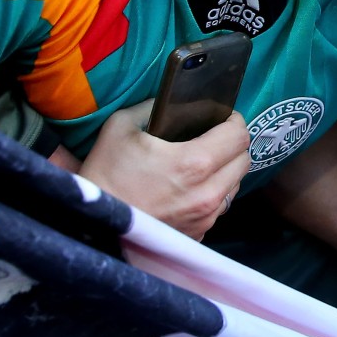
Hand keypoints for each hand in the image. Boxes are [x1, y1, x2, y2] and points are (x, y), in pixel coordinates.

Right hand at [78, 103, 250, 237]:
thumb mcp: (120, 127)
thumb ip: (151, 107)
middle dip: (233, 144)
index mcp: (194, 163)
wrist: (93, 227)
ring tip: (204, 162)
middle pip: (244, 161)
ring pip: (234, 186)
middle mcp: (207, 194)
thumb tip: (168, 102)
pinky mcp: (198, 235)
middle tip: (215, 136)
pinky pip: (219, 208)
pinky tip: (191, 188)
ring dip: (226, 171)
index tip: (223, 116)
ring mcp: (204, 218)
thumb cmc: (105, 176)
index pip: (239, 136)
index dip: (234, 121)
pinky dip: (213, 194)